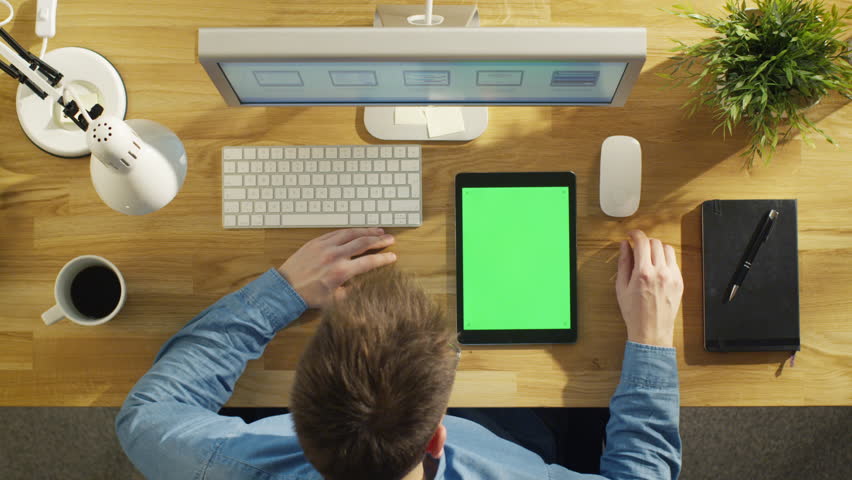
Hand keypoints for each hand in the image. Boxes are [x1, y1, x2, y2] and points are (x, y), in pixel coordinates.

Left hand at [277, 228, 396, 307]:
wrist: (286, 288)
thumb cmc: (309, 296)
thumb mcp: (333, 301)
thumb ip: (352, 293)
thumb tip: (365, 287)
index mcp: (341, 272)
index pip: (369, 261)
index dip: (383, 258)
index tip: (393, 256)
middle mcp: (335, 256)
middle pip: (363, 243)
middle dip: (379, 240)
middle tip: (390, 238)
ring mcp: (325, 246)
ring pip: (351, 234)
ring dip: (366, 231)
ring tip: (378, 230)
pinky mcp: (316, 242)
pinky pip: (337, 233)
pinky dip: (350, 231)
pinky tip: (357, 231)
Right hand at [615, 230, 683, 347]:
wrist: (651, 331)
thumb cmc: (634, 312)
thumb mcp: (621, 287)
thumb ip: (623, 263)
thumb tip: (624, 245)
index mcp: (643, 273)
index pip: (642, 241)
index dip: (635, 234)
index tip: (631, 235)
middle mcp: (660, 272)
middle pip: (655, 243)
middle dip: (645, 242)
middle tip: (638, 248)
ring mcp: (672, 277)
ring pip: (667, 249)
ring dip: (657, 248)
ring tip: (649, 257)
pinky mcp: (680, 282)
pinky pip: (674, 262)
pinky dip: (665, 259)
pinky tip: (658, 267)